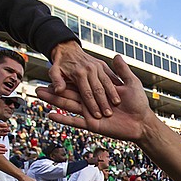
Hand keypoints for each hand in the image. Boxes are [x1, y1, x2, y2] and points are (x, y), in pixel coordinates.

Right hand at [37, 55, 152, 142]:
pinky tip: (50, 115)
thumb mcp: (130, 83)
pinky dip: (63, 119)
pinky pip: (75, 122)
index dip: (65, 79)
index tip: (52, 71)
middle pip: (69, 95)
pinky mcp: (92, 125)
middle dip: (53, 92)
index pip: (78, 84)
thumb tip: (116, 55)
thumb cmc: (138, 103)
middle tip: (37, 87)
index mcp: (97, 92)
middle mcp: (91, 103)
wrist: (142, 123)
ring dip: (54, 101)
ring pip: (69, 106)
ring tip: (38, 95)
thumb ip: (121, 71)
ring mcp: (90, 114)